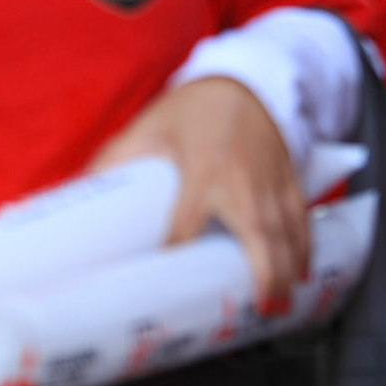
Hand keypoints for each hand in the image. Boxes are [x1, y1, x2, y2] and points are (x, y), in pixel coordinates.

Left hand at [89, 77, 307, 310]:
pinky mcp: (288, 175)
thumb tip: (80, 191)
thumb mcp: (150, 126)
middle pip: (258, 235)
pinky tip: (302, 270)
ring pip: (286, 230)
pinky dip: (304, 244)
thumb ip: (118, 160)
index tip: (167, 278)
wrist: (244, 77)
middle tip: (262, 308)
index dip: (177, 251)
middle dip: (264, 275)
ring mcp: (271, 178)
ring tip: (281, 304)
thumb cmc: (193, 106)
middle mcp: (242, 179)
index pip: (187, 224)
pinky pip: (300, 215)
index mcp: (203, 169)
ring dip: (287, 268)